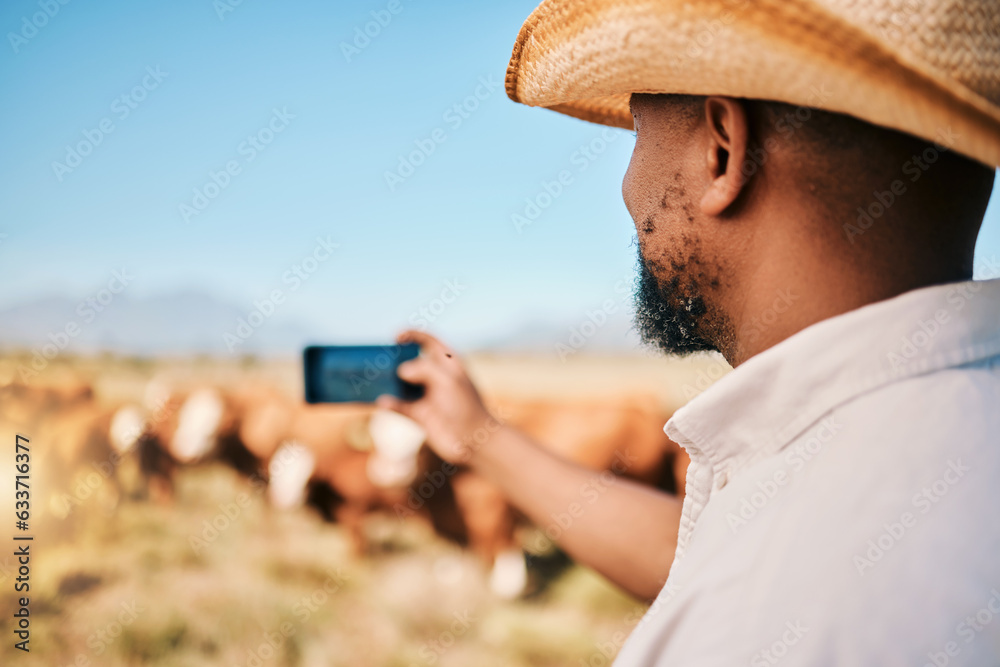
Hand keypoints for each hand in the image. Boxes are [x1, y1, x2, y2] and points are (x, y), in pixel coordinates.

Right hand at [376, 330, 499, 464]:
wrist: (473, 443)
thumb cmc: (466, 408)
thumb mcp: (448, 381)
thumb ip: (424, 368)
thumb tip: (401, 370)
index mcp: (448, 363)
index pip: (429, 341)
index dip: (412, 335)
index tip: (396, 337)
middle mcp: (436, 377)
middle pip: (411, 361)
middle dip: (395, 358)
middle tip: (380, 359)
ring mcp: (427, 396)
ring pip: (401, 384)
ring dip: (388, 381)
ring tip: (373, 377)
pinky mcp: (420, 415)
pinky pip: (399, 405)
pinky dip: (389, 402)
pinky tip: (382, 401)